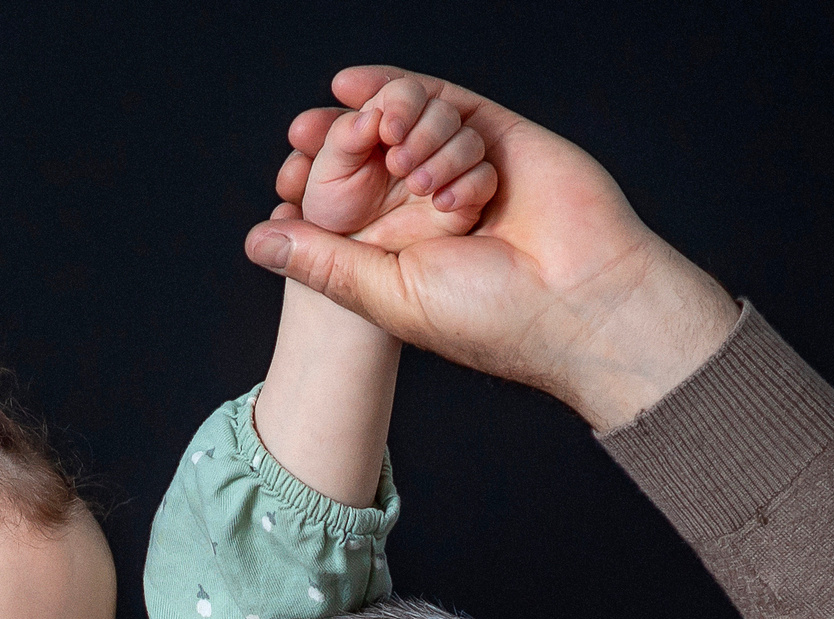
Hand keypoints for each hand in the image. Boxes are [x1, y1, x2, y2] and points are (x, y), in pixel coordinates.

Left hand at [250, 66, 738, 430]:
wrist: (578, 300)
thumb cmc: (490, 316)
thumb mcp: (385, 293)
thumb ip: (322, 262)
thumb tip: (256, 240)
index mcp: (409, 248)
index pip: (353, 200)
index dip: (318, 179)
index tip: (285, 169)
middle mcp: (438, 208)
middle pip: (379, 154)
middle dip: (342, 140)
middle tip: (303, 134)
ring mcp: (474, 168)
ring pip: (414, 123)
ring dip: (398, 132)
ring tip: (405, 163)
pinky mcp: (507, 138)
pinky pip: (453, 102)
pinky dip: (412, 92)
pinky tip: (363, 86)